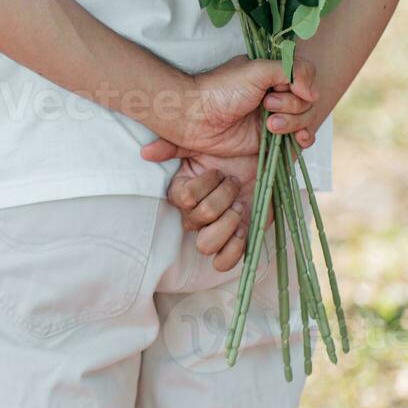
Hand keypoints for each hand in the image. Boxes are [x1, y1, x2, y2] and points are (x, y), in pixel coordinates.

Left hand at [151, 55, 319, 159]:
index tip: (285, 88)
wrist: (196, 117)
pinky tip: (297, 138)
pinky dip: (303, 137)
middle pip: (308, 100)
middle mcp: (276, 93)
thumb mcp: (257, 69)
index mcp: (272, 74)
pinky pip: (300, 138)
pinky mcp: (270, 138)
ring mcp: (275, 116)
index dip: (301, 83)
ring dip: (292, 121)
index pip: (305, 75)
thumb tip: (312, 94)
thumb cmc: (221, 88)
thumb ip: (291, 70)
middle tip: (266, 104)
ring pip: (306, 118)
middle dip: (291, 104)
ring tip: (268, 124)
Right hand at [165, 155, 270, 271]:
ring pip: (206, 245)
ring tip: (240, 207)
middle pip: (198, 219)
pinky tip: (244, 228)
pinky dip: (234, 249)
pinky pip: (224, 262)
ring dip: (227, 224)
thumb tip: (146, 153)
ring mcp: (214, 231)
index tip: (219, 171)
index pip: (183, 199)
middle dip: (223, 198)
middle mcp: (193, 216)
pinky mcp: (234, 242)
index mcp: (181, 194)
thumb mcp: (200, 145)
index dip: (203, 186)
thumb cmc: (229, 154)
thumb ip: (171, 147)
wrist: (261, 163)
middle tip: (235, 182)